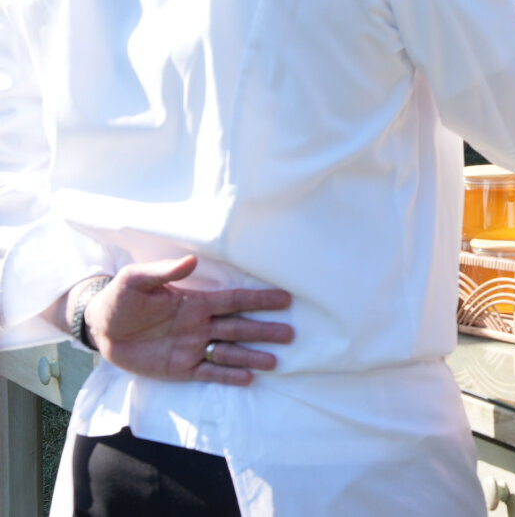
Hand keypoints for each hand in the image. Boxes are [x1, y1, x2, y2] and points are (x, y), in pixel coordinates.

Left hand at [84, 256, 293, 387]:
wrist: (99, 328)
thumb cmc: (120, 299)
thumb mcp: (136, 279)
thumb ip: (163, 271)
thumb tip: (191, 261)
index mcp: (195, 302)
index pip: (234, 300)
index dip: (259, 299)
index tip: (285, 299)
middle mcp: (200, 325)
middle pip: (239, 327)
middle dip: (264, 330)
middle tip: (290, 334)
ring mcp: (192, 347)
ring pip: (229, 352)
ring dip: (251, 356)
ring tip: (275, 361)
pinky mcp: (180, 368)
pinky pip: (208, 373)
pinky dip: (227, 376)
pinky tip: (248, 378)